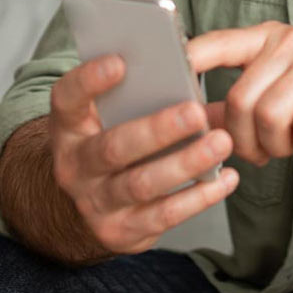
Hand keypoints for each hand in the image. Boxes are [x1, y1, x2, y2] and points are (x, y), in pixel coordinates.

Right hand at [47, 54, 239, 254]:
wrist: (89, 202)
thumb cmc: (110, 139)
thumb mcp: (107, 115)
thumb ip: (136, 92)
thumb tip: (194, 63)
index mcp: (69, 126)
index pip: (67, 99)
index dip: (89, 81)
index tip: (120, 62)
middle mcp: (75, 166)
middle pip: (113, 148)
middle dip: (157, 130)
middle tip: (195, 112)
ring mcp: (96, 202)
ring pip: (142, 184)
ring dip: (185, 164)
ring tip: (221, 143)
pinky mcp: (122, 230)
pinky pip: (163, 215)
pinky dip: (198, 197)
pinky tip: (225, 178)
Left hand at [186, 22, 292, 164]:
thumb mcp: (282, 89)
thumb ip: (239, 98)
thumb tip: (187, 117)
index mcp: (270, 37)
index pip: (217, 44)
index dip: (187, 62)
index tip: (167, 83)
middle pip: (240, 99)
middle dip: (242, 139)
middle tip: (257, 154)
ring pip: (270, 118)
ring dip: (274, 147)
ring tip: (287, 147)